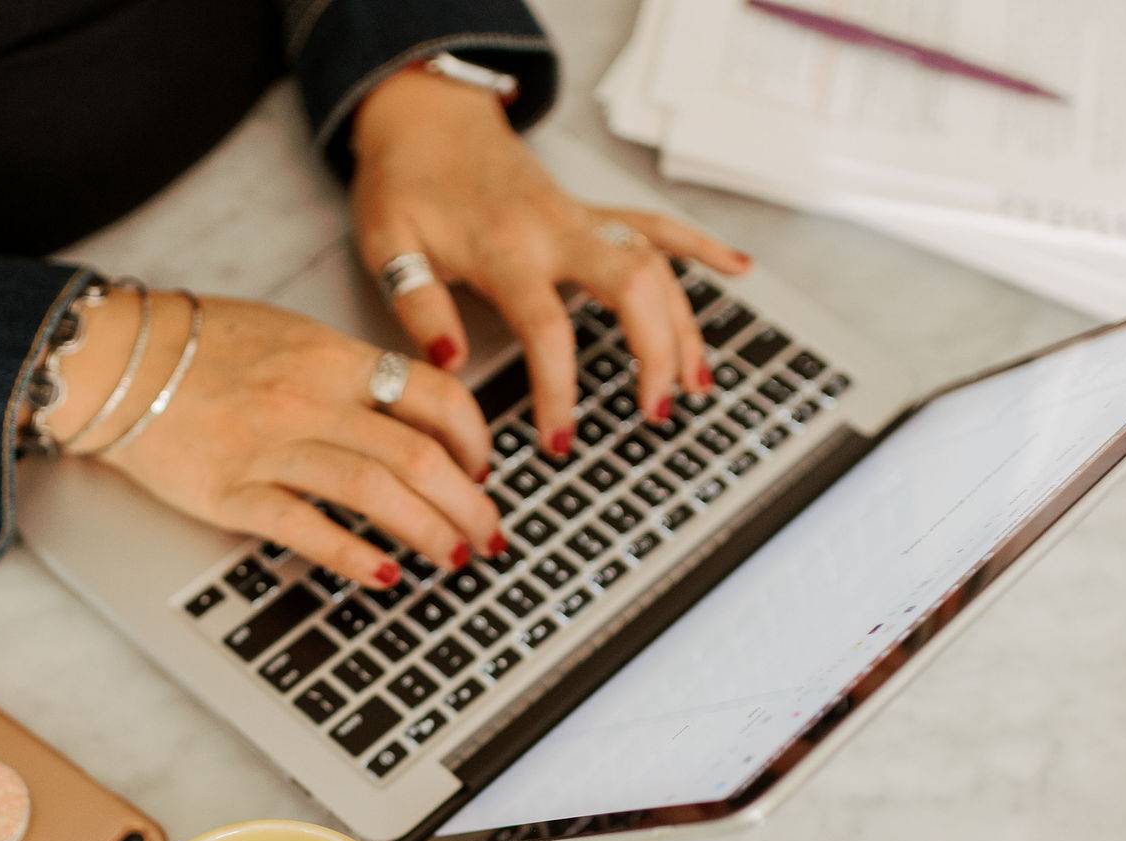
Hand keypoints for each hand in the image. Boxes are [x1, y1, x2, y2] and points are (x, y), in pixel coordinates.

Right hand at [47, 290, 502, 584]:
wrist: (112, 359)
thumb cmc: (198, 346)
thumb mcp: (290, 334)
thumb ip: (349, 370)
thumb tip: (409, 408)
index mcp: (334, 358)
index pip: (435, 396)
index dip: (475, 440)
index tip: (483, 470)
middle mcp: (311, 399)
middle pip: (418, 454)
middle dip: (468, 503)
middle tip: (488, 534)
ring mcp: (270, 447)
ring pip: (374, 490)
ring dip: (426, 531)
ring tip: (452, 558)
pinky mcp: (231, 491)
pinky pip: (305, 527)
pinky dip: (352, 555)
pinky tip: (384, 574)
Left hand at [350, 69, 750, 455]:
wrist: (423, 116)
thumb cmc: (403, 186)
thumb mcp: (387, 245)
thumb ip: (417, 305)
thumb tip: (449, 361)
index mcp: (506, 250)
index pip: (548, 327)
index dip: (560, 388)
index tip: (560, 439)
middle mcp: (557, 232)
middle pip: (633, 285)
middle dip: (656, 350)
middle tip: (656, 411)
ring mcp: (582, 220)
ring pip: (656, 264)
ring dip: (684, 322)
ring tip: (696, 384)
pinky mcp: (591, 213)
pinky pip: (658, 225)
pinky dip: (701, 246)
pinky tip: (738, 269)